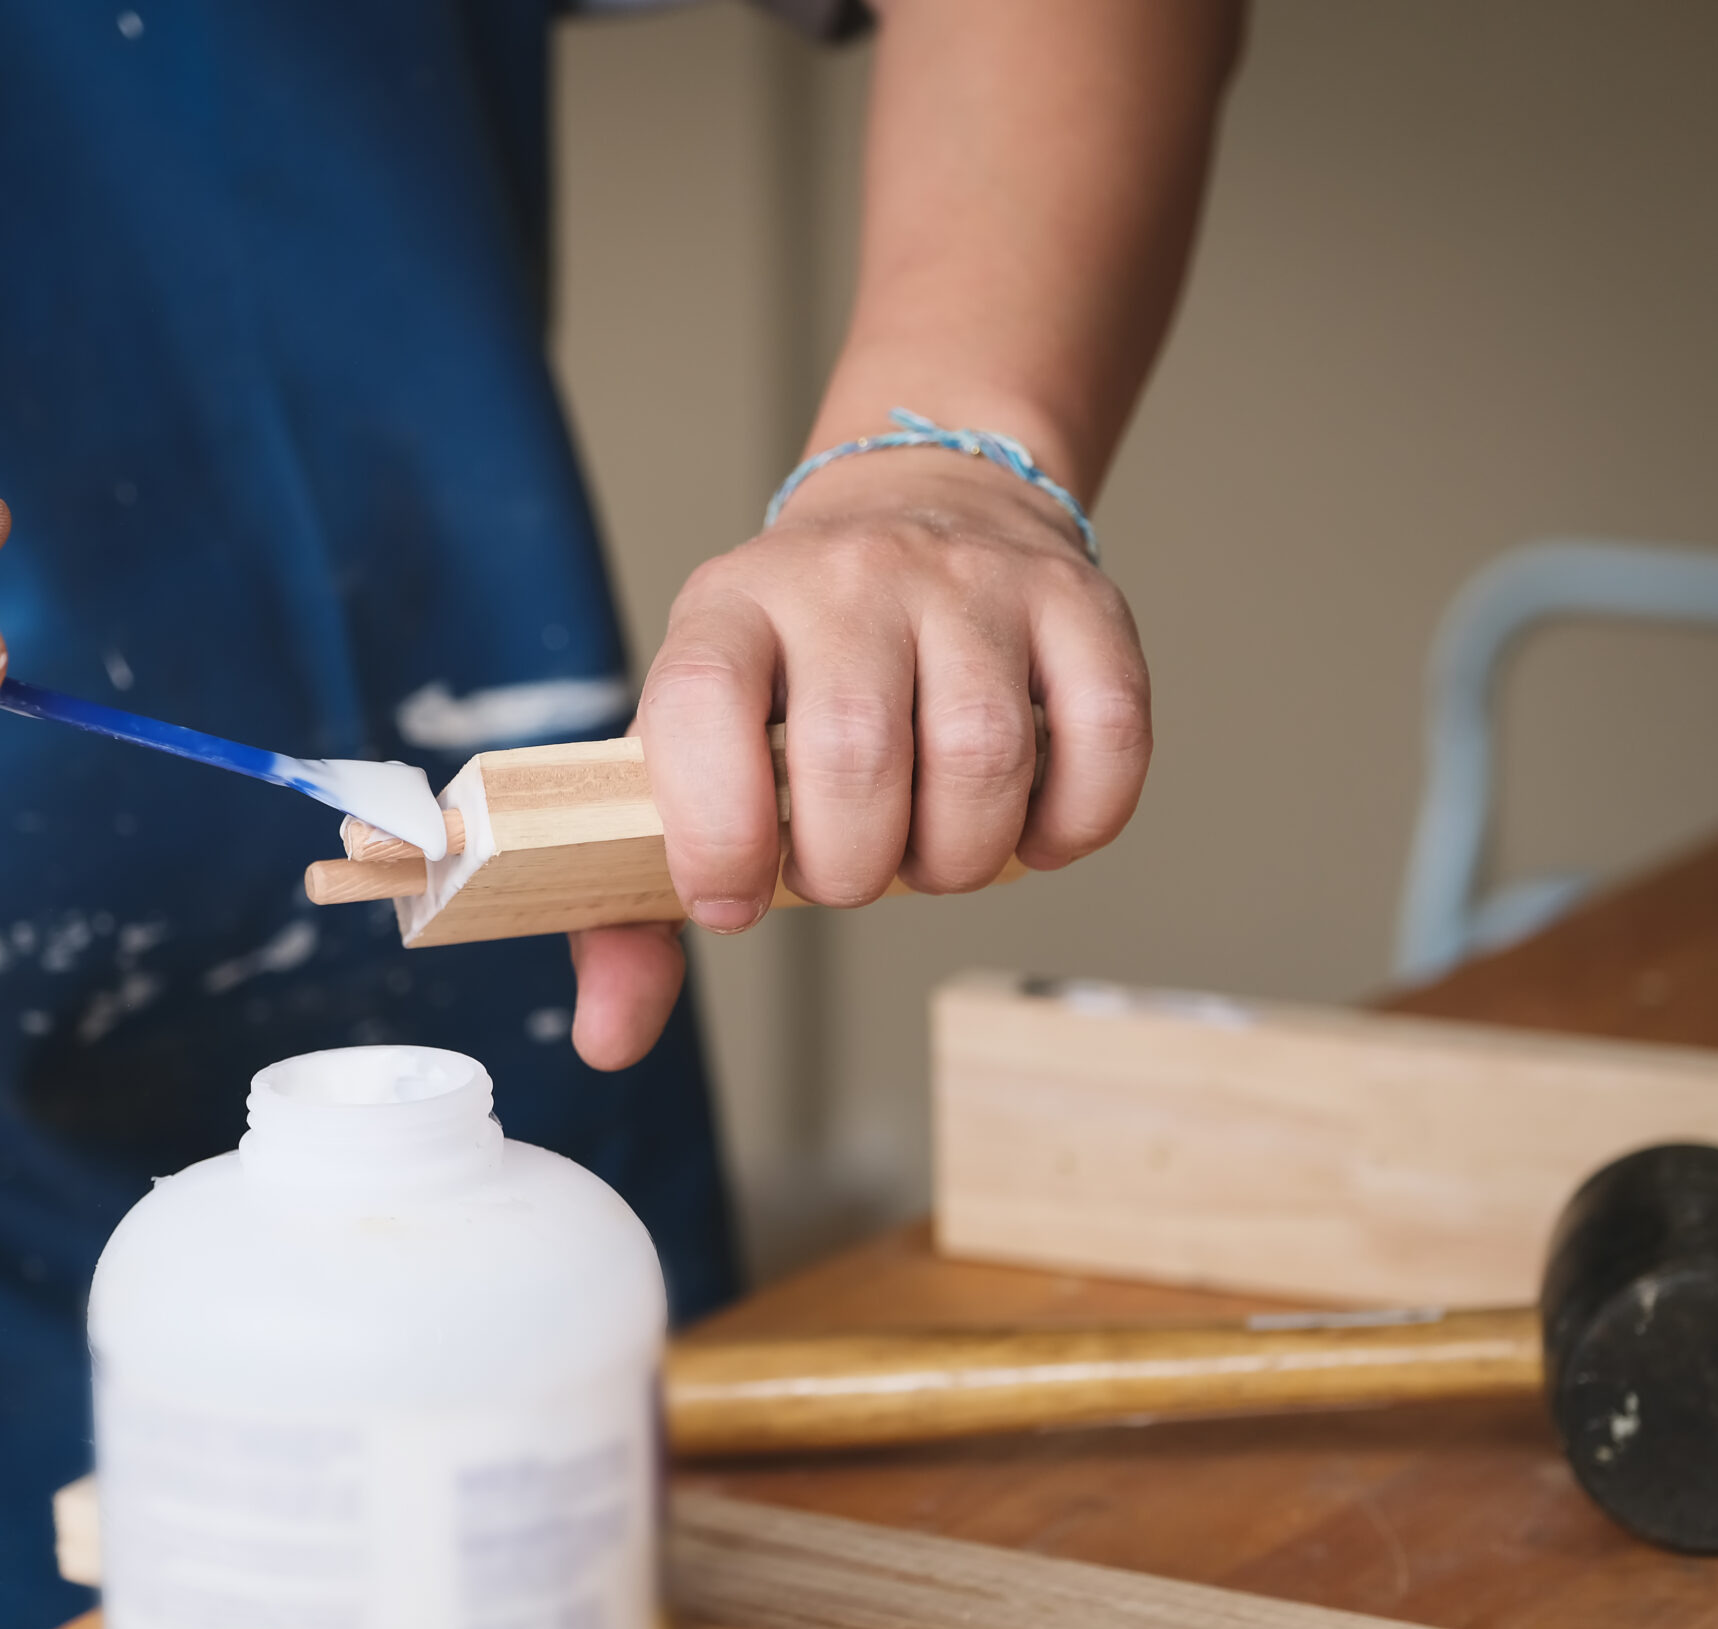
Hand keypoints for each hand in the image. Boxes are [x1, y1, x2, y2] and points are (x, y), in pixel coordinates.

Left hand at [567, 447, 1150, 1069]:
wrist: (920, 503)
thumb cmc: (795, 668)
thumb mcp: (689, 748)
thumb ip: (631, 904)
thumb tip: (612, 1036)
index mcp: (730, 609)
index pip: (699, 701)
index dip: (715, 829)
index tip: (731, 897)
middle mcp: (848, 578)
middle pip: (856, 753)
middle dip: (853, 869)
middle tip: (850, 871)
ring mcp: (971, 582)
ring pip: (983, 755)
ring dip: (960, 858)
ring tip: (931, 849)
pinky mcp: (1078, 604)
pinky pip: (1105, 740)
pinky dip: (1071, 825)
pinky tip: (1028, 827)